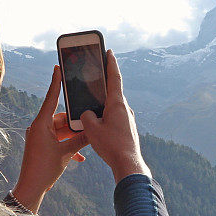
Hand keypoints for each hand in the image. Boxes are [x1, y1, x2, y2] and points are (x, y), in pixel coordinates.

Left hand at [12, 65, 89, 212]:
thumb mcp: (65, 153)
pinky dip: (68, 146)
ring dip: (73, 137)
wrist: (31, 188)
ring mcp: (40, 137)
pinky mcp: (42, 146)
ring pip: (61, 130)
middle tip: (89, 122)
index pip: (52, 98)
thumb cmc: (44, 169)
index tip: (58, 67)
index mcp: (41, 124)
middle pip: (61, 118)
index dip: (56, 82)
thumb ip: (80, 140)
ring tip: (86, 142)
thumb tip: (93, 130)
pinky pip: (58, 140)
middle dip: (75, 123)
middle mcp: (39, 127)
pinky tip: (79, 157)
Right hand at [80, 50, 151, 183]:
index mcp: (117, 104)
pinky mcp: (128, 129)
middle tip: (95, 75)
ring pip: (112, 108)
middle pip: (112, 92)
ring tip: (91, 107)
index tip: (109, 52)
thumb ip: (86, 116)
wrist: (128, 164)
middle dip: (103, 86)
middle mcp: (125, 109)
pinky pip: (114, 118)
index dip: (111, 64)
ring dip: (102, 106)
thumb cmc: (111, 145)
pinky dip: (106, 118)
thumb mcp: (91, 128)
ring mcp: (128, 119)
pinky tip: (98, 126)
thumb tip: (89, 114)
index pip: (114, 78)